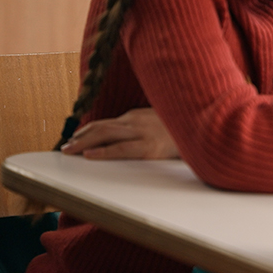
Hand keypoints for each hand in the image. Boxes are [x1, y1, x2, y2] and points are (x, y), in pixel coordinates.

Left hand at [60, 108, 178, 159]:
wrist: (207, 129)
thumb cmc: (186, 130)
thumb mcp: (163, 123)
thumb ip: (145, 127)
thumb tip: (129, 137)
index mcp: (139, 117)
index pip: (107, 123)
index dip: (87, 131)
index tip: (75, 139)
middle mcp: (137, 122)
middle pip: (101, 127)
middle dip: (80, 137)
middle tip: (65, 148)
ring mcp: (143, 133)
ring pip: (106, 135)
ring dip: (83, 143)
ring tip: (69, 151)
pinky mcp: (150, 147)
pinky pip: (121, 149)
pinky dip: (103, 152)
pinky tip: (89, 155)